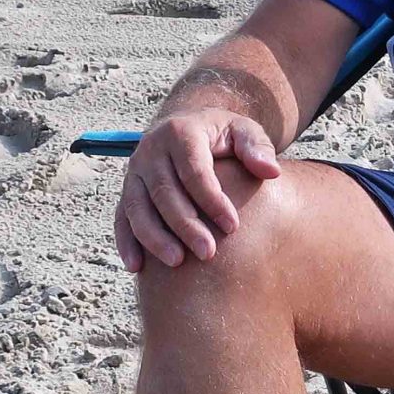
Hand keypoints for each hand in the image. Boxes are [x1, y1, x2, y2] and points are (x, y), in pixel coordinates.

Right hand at [115, 109, 280, 270]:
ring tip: (177, 262)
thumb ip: (258, 147)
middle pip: (164, 192)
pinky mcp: (127, 190)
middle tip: (208, 253)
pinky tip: (137, 267)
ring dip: (155, 237)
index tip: (233, 227)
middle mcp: (151, 150)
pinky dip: (126, 242)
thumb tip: (271, 171)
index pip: (194, 171)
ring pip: (138, 207)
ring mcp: (134, 171)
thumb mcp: (244, 131)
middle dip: (185, 225)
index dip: (212, 200)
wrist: (189, 127)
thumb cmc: (222, 135)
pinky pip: (122, 217)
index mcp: (181, 133)